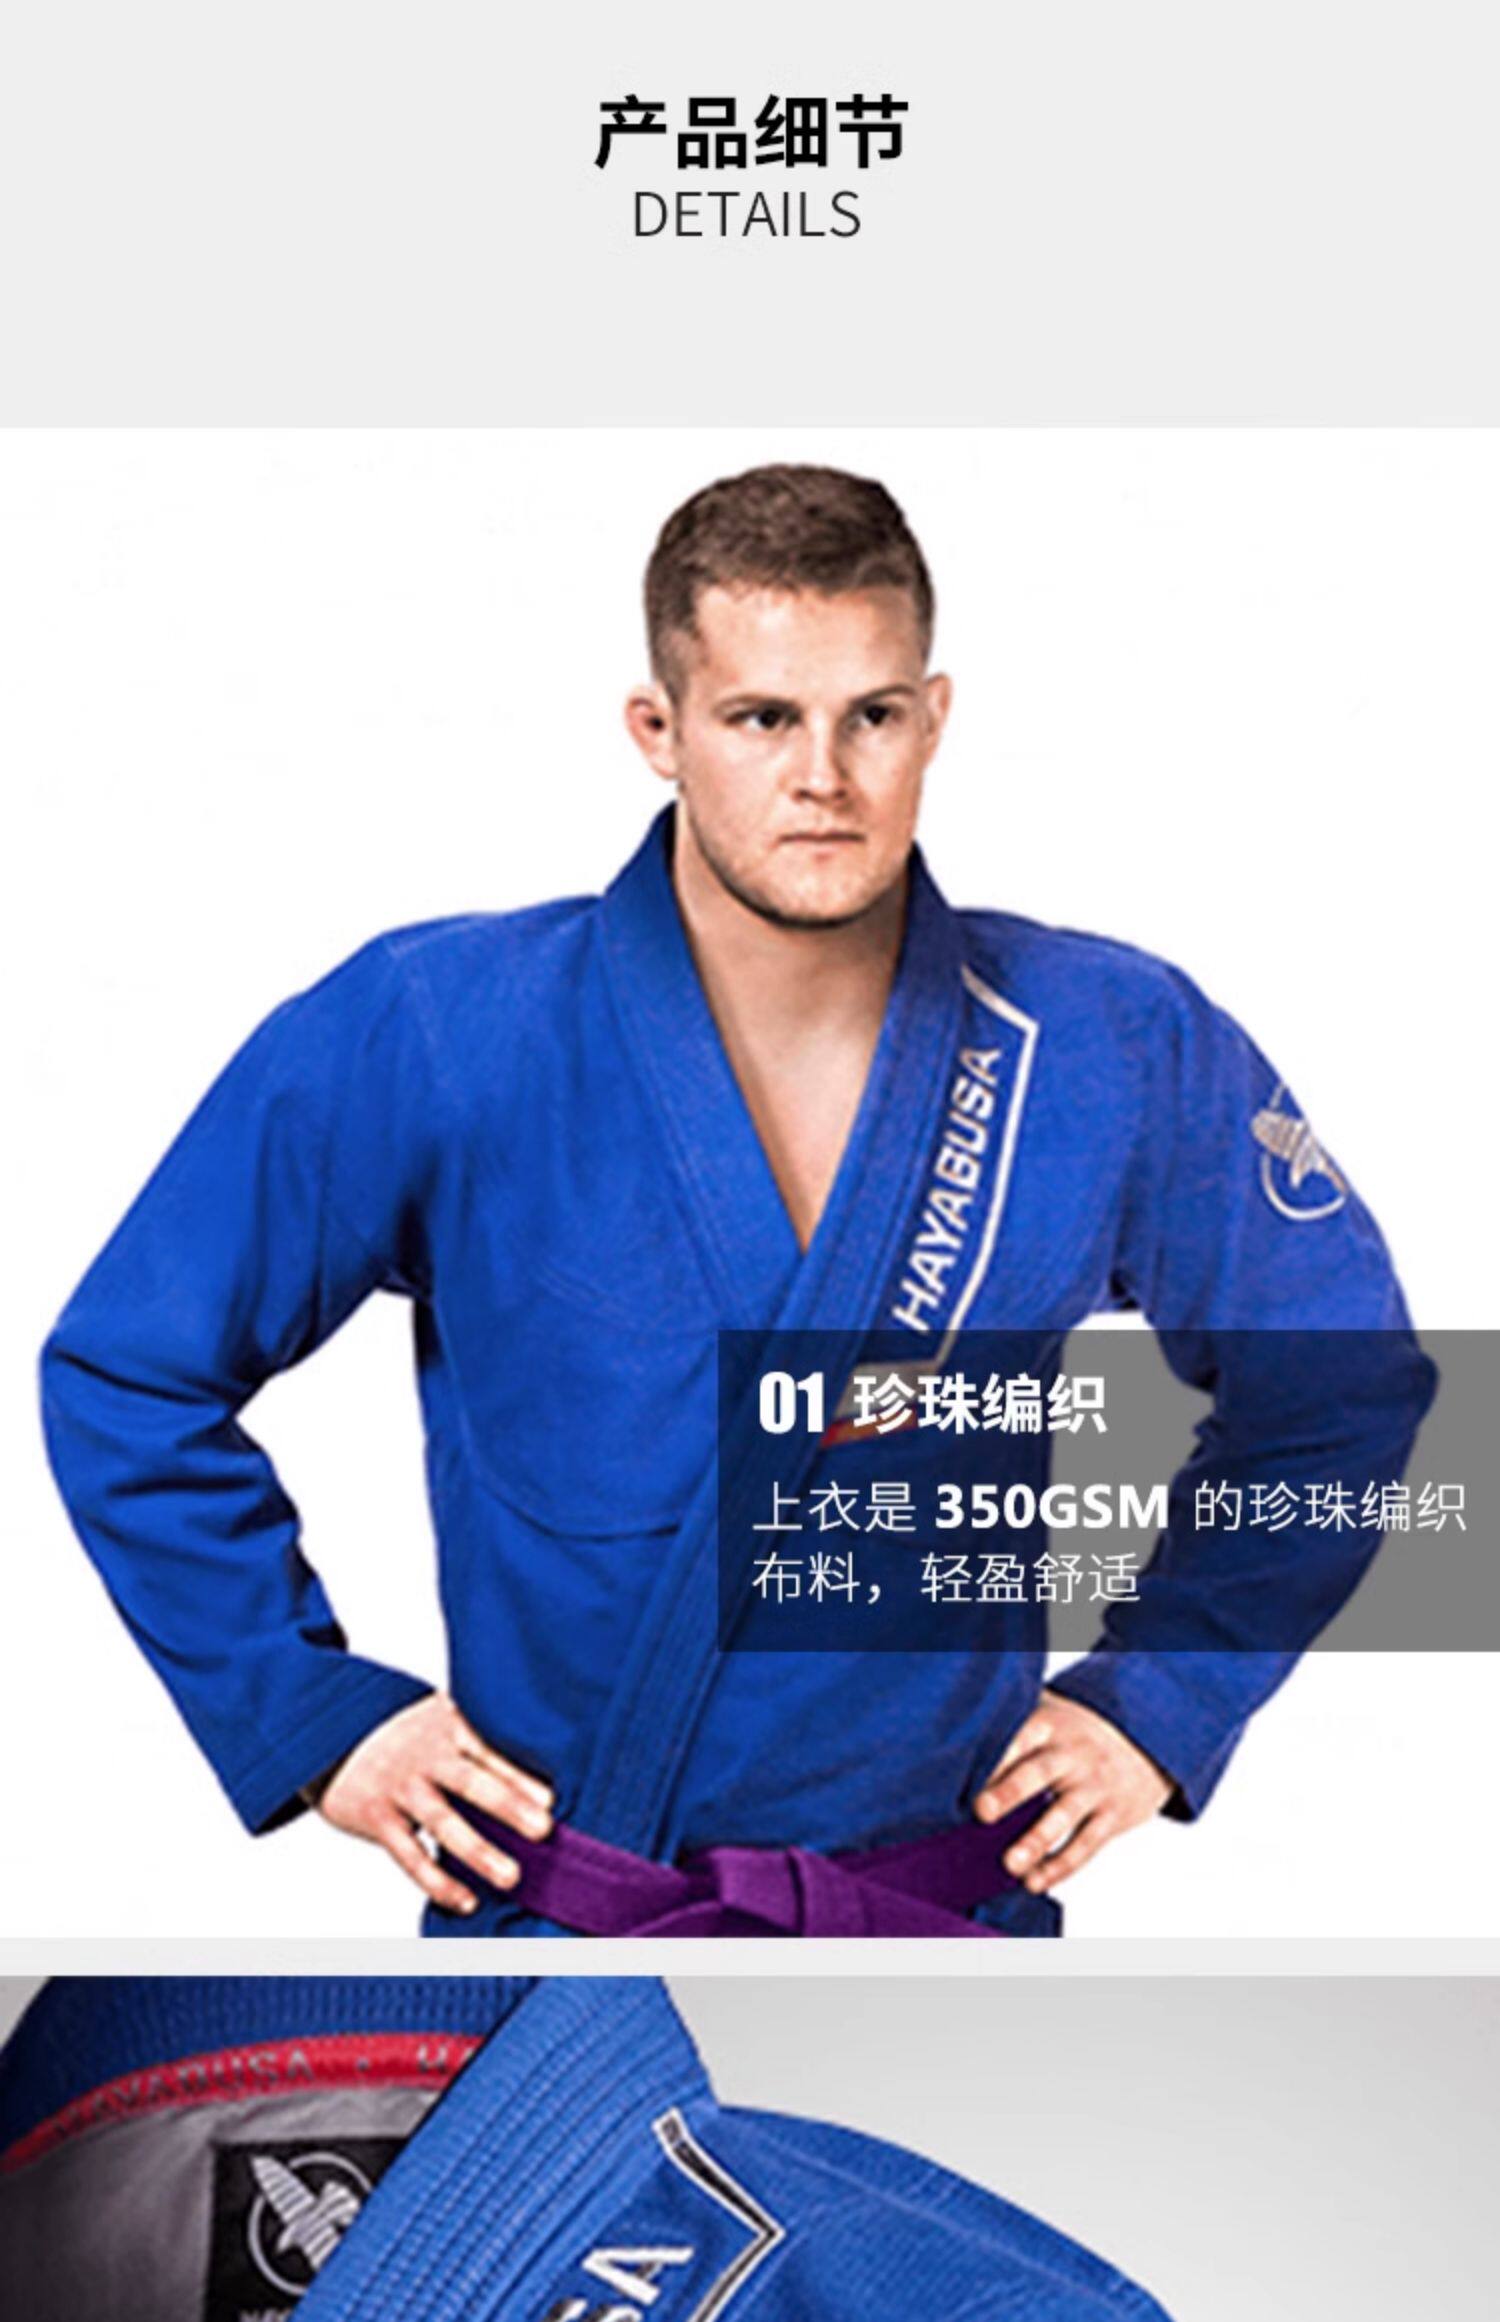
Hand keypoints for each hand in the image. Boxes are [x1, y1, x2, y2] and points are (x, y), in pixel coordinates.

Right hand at [315, 1692, 553, 1916]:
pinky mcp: (377, 1818)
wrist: (324, 1728)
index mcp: (446, 1726)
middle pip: (471, 1782)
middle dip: (509, 1806)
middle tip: (543, 1831)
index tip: (552, 1799)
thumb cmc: (398, 1728)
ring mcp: (400, 1788)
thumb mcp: (436, 1715)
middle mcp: (424, 1756)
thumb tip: (534, 1760)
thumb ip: (475, 1733)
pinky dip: (439, 1881)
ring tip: (511, 1877)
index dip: (520, 1775)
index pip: (490, 1751)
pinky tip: (466, 1900)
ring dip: (479, 1852)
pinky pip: (411, 1855)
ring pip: (443, 1823)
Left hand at [972, 1689, 1172, 1895]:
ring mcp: (1094, 1786)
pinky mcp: (1111, 1816)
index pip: (1020, 1736)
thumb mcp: (1051, 1712)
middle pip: (1039, 1772)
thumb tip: (956, 1747)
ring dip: (1036, 1842)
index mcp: (1051, 1724)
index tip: (967, 1776)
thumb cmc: (1077, 1730)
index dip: (995, 1755)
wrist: (1145, 1736)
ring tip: (1011, 1864)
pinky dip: (1059, 1866)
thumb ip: (1012, 1723)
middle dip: (1011, 1792)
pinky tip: (1034, 1881)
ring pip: (1064, 1816)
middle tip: (983, 1812)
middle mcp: (1072, 1754)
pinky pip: (1085, 1845)